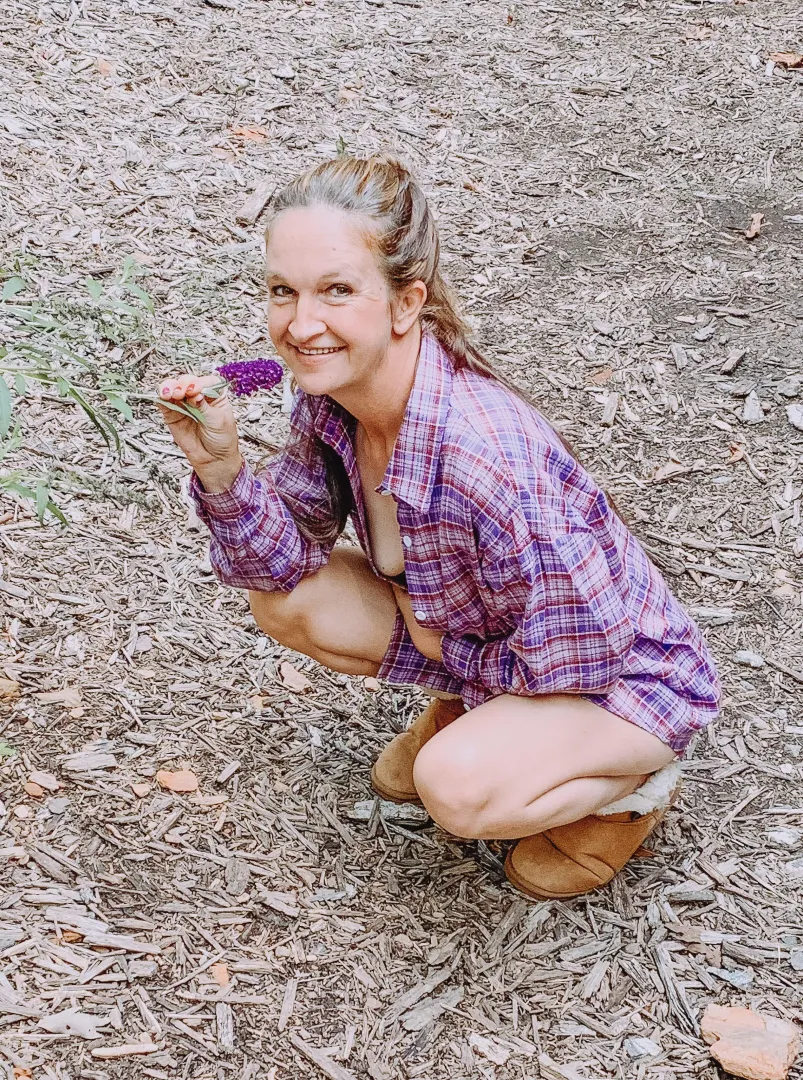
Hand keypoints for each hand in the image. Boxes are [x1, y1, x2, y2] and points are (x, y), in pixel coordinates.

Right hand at [155, 374, 242, 491]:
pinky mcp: (172, 414)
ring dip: (170, 387)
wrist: (214, 460)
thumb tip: (194, 394)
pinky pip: (164, 403)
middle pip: (187, 381)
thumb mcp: (219, 421)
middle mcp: (198, 396)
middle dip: (183, 384)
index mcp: (215, 395)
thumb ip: (205, 406)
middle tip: (183, 393)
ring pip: (173, 388)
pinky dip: (161, 398)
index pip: (206, 381)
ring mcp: (184, 404)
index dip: (200, 382)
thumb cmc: (222, 440)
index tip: (196, 389)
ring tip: (172, 394)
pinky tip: (164, 397)